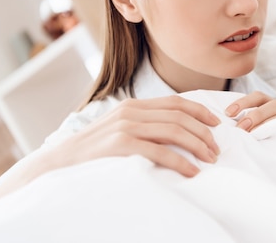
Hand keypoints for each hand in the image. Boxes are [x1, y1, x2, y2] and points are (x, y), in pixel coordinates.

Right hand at [58, 95, 220, 176]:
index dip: (200, 111)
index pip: (176, 102)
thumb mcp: (119, 129)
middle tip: (216, 149)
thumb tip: (176, 131)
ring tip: (210, 160)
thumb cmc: (94, 151)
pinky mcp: (121, 144)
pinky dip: (180, 162)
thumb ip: (144, 125)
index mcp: (134, 105)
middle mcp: (132, 111)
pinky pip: (160, 152)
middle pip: (180, 116)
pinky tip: (191, 172)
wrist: (59, 163)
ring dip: (197, 146)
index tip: (217, 124)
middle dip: (204, 132)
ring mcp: (126, 126)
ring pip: (174, 131)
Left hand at [224, 91, 275, 130]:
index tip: (228, 113)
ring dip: (268, 123)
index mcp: (273, 106)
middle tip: (241, 128)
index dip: (243, 102)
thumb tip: (231, 131)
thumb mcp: (265, 132)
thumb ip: (251, 129)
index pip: (258, 97)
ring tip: (256, 136)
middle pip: (272, 104)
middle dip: (255, 115)